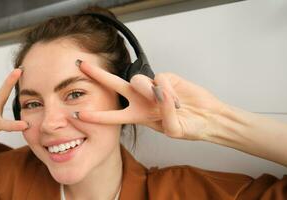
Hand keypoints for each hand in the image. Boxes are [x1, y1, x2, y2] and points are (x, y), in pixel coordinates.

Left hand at [75, 61, 227, 140]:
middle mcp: (141, 100)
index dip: (96, 116)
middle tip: (80, 65)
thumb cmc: (189, 127)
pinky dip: (166, 90)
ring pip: (137, 81)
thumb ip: (164, 114)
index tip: (78, 114)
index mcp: (137, 116)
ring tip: (162, 102)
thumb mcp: (174, 129)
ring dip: (146, 90)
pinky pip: (159, 79)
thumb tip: (158, 92)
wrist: (208, 117)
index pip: (112, 116)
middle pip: (114, 85)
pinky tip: (175, 99)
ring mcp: (152, 88)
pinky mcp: (166, 77)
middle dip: (97, 75)